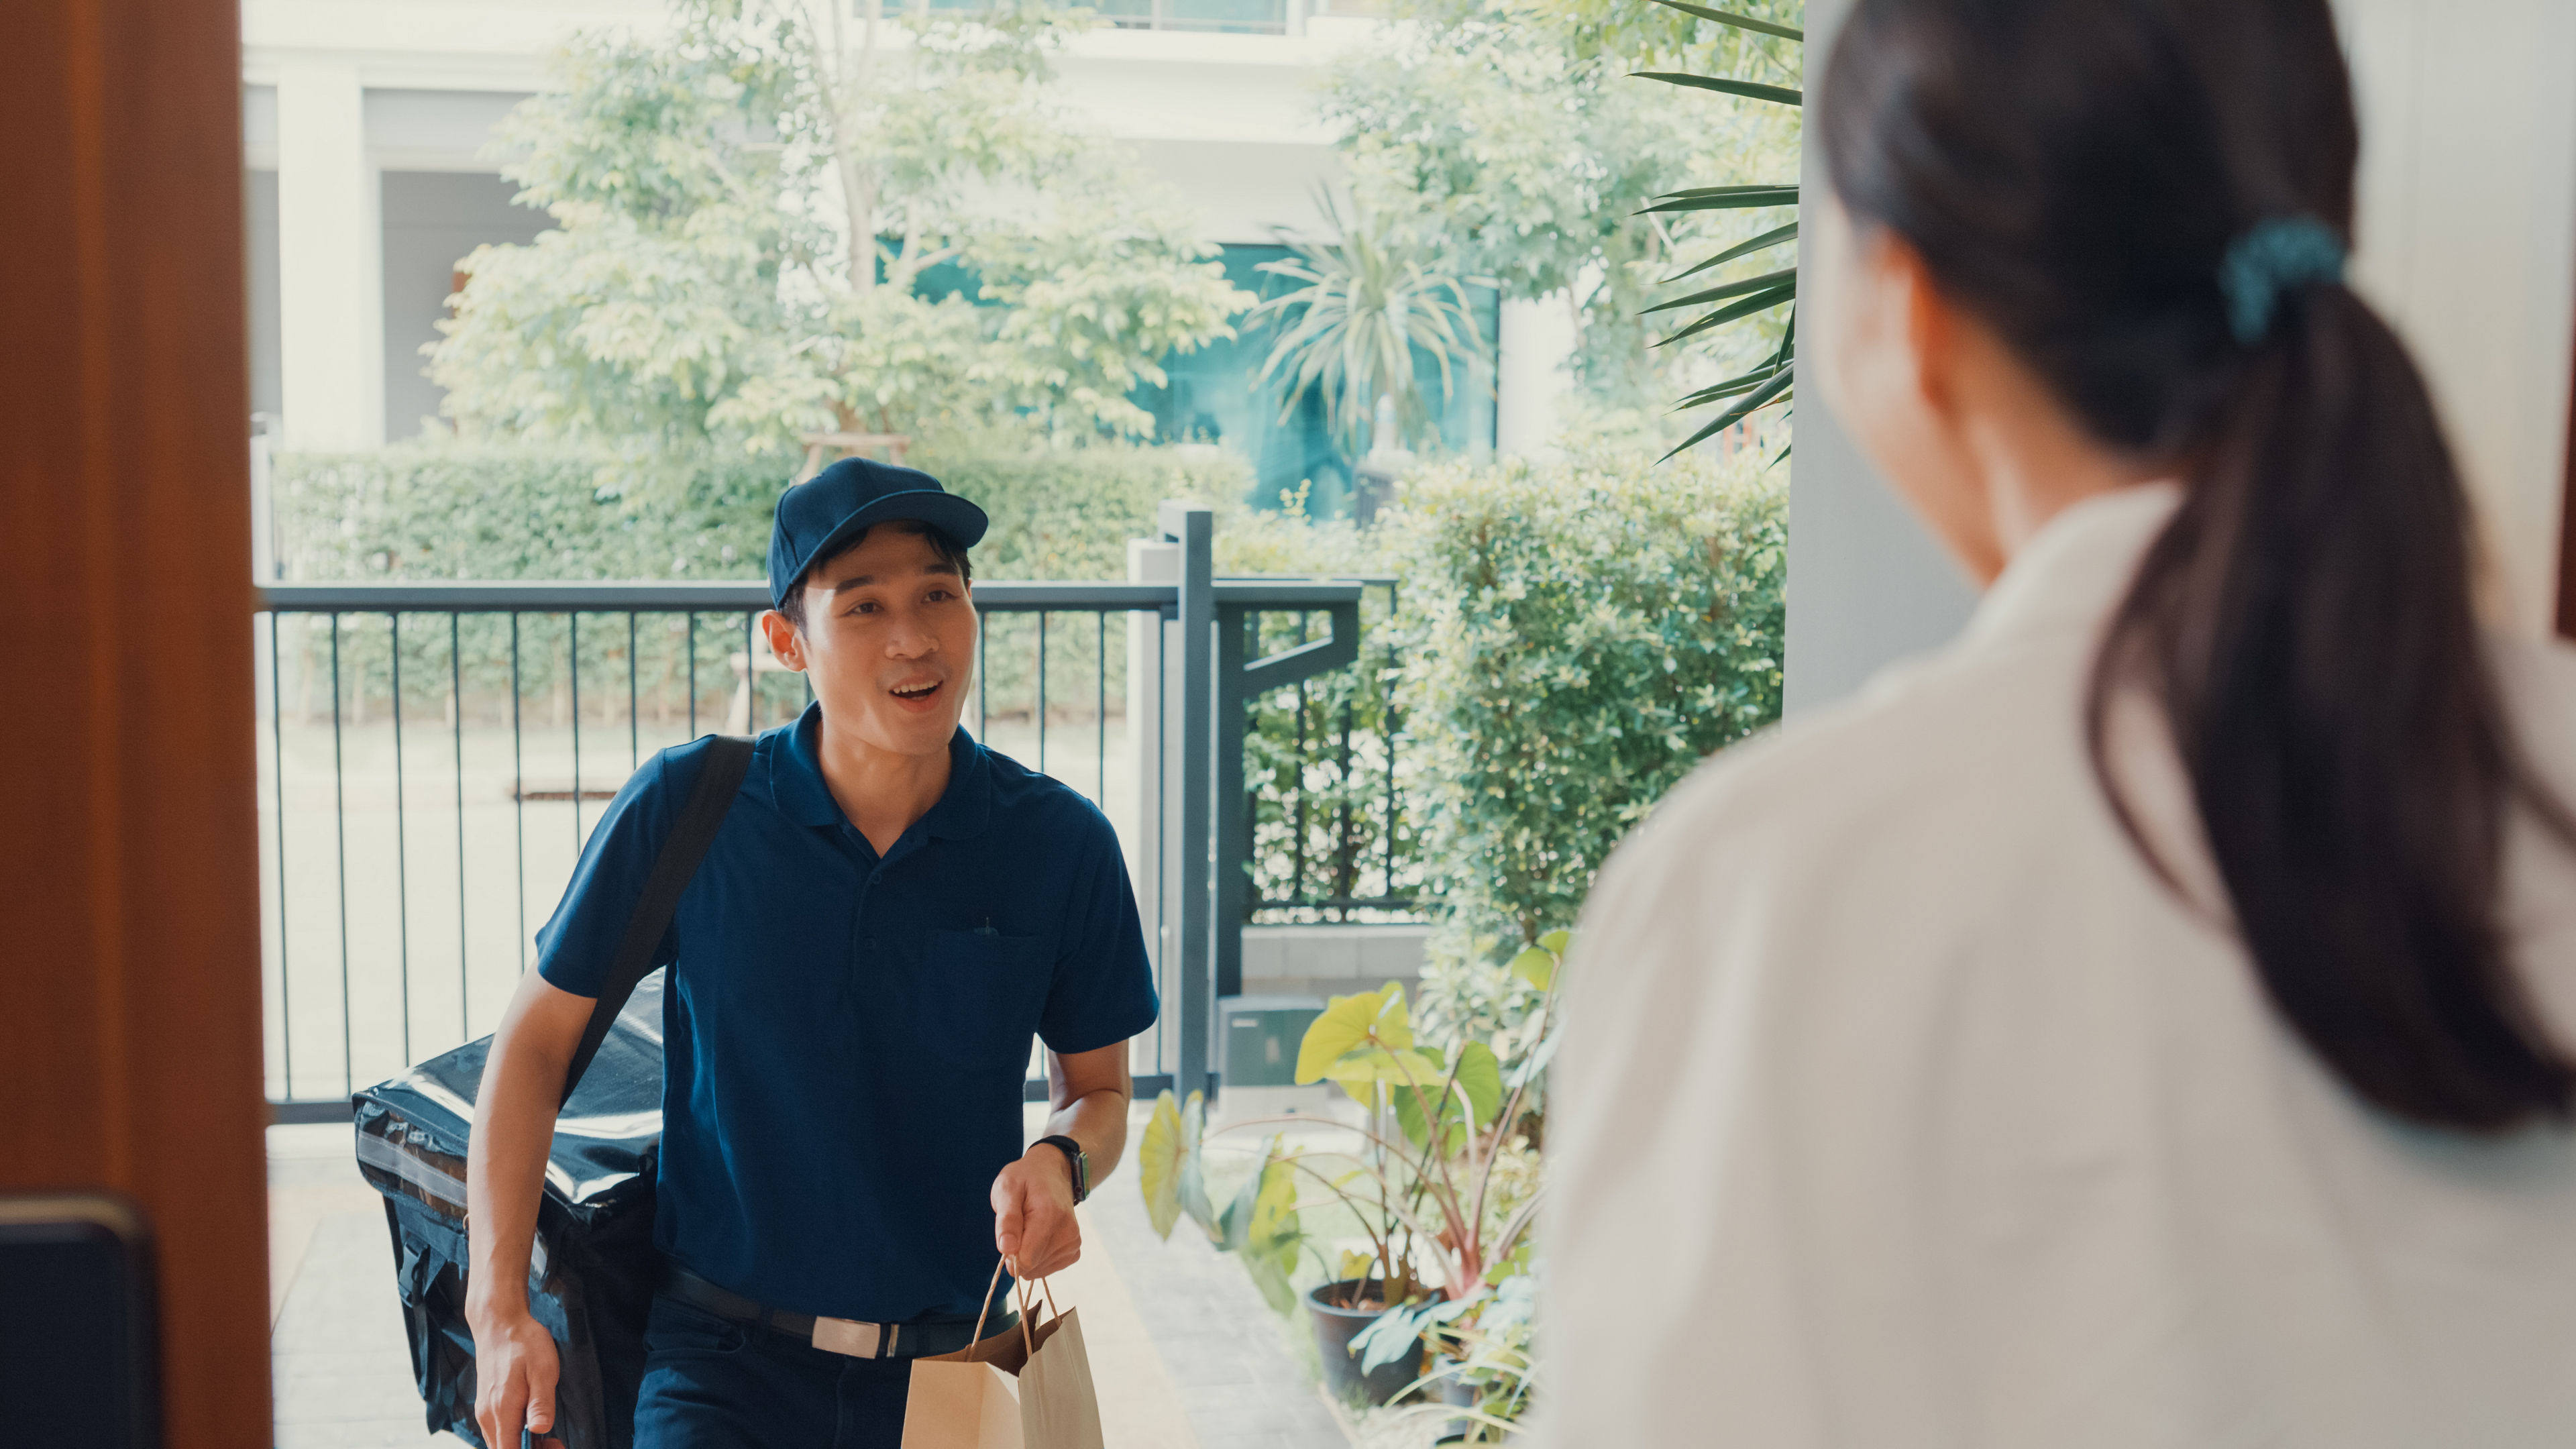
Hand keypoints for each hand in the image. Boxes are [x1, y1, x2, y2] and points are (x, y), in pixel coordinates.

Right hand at [470, 1305, 562, 1448]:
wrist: (500, 1324)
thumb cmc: (525, 1343)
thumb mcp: (543, 1369)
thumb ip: (541, 1402)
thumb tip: (541, 1430)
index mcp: (501, 1410)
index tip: (553, 1445)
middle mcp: (488, 1416)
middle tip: (556, 1441)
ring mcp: (485, 1412)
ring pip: (501, 1444)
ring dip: (524, 1446)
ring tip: (549, 1435)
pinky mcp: (487, 1406)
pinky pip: (499, 1432)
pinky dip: (516, 1437)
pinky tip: (533, 1424)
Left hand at [990, 1146, 1081, 1278]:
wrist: (1052, 1172)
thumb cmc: (1025, 1179)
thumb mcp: (1006, 1189)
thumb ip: (1006, 1220)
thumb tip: (1006, 1249)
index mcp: (1050, 1216)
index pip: (1026, 1259)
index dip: (1009, 1252)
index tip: (1009, 1232)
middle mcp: (1068, 1232)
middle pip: (1031, 1266)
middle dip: (1018, 1251)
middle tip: (1020, 1224)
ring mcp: (1073, 1243)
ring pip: (1038, 1270)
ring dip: (1028, 1253)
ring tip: (1030, 1226)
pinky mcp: (1074, 1251)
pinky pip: (1047, 1268)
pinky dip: (1038, 1257)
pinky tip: (1039, 1235)